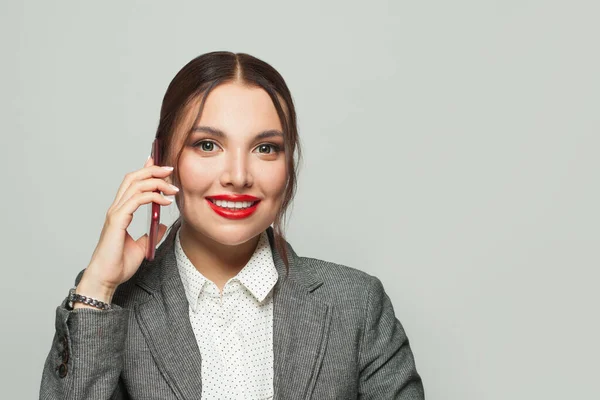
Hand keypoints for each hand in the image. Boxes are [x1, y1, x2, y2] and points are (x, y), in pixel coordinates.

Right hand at [75, 156, 178, 304]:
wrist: (107, 278)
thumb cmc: (119, 264)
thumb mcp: (143, 246)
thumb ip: (152, 233)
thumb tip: (162, 224)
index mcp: (121, 212)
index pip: (132, 183)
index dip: (145, 170)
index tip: (160, 164)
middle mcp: (117, 209)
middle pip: (133, 178)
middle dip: (153, 170)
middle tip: (170, 170)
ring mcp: (116, 213)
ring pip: (135, 185)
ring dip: (156, 182)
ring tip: (173, 188)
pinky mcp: (118, 220)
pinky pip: (136, 200)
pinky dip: (153, 196)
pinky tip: (165, 201)